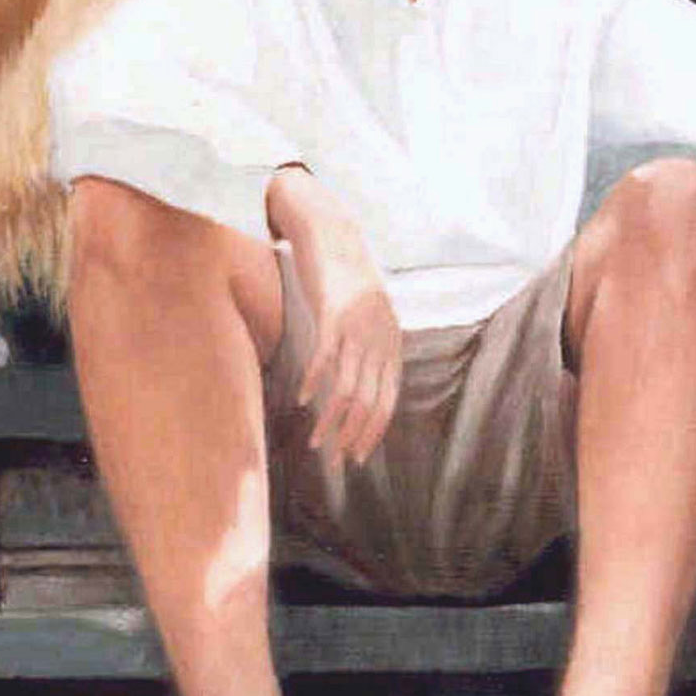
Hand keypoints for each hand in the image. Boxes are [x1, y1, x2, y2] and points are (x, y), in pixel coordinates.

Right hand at [266, 167, 401, 467]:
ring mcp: (359, 325)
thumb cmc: (344, 278)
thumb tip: (360, 382)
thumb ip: (368, 346)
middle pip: (369, 400)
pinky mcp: (335, 312)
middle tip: (336, 462)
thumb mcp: (366, 315)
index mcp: (391, 342)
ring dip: (332, 420)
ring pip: (348, 385)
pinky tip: (305, 401)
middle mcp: (381, 337)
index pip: (387, 400)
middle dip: (353, 436)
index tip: (356, 455)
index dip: (372, 431)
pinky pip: (326, 356)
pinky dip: (316, 382)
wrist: (332, 232)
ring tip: (316, 443)